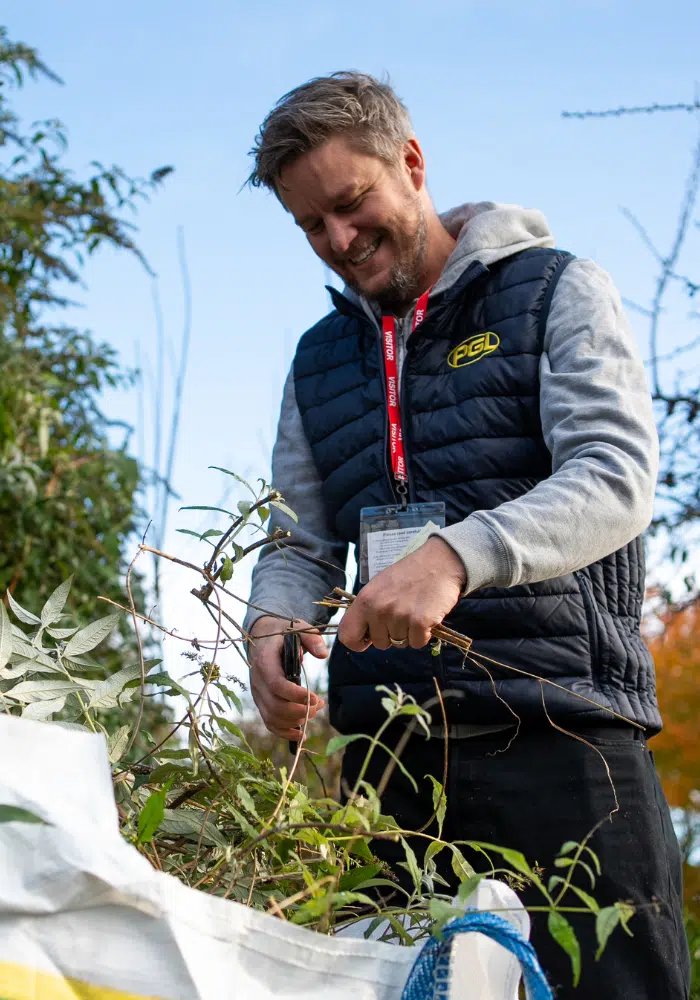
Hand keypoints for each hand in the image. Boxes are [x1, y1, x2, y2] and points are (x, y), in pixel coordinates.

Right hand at [248, 616, 326, 738]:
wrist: (262, 637)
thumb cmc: (284, 634)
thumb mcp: (299, 629)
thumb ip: (312, 640)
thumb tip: (323, 655)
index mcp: (264, 661)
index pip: (277, 685)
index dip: (296, 695)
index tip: (315, 697)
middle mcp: (257, 680)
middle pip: (275, 706)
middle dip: (300, 710)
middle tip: (319, 705)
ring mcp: (257, 694)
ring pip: (272, 717)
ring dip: (295, 721)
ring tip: (314, 711)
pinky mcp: (261, 702)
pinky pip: (269, 723)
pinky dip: (284, 732)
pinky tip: (301, 733)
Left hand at [338, 536, 465, 650]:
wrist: (438, 562)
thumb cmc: (408, 574)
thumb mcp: (379, 586)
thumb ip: (368, 609)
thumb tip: (363, 633)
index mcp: (364, 600)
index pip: (347, 636)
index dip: (358, 642)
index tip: (369, 638)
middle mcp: (379, 609)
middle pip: (379, 643)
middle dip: (391, 635)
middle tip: (402, 615)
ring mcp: (399, 616)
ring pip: (400, 643)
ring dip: (408, 633)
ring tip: (415, 610)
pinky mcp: (420, 622)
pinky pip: (417, 643)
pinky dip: (423, 635)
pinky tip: (426, 616)